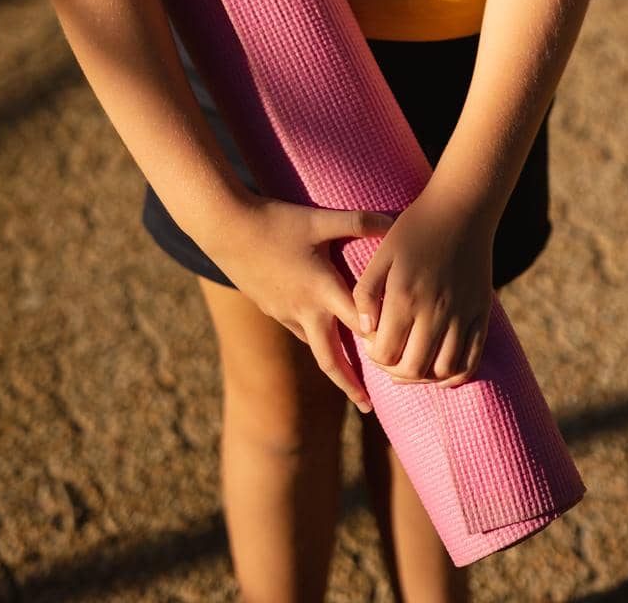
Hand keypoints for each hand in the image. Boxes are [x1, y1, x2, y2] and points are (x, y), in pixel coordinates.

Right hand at [212, 194, 395, 411]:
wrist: (226, 229)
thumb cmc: (277, 223)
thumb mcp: (319, 220)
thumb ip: (359, 222)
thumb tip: (394, 222)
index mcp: (322, 292)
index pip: (359, 327)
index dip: (381, 341)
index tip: (400, 357)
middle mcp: (304, 311)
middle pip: (331, 360)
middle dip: (350, 384)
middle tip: (368, 406)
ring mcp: (284, 313)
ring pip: (313, 346)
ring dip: (332, 362)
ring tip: (350, 373)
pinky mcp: (270, 308)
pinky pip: (297, 331)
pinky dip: (314, 339)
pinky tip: (321, 332)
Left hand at [350, 185, 495, 388]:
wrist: (462, 208)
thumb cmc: (415, 229)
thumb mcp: (381, 254)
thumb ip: (365, 294)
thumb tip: (366, 331)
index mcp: (405, 296)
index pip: (386, 353)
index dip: (375, 357)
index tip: (373, 343)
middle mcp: (436, 310)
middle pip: (413, 369)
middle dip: (394, 372)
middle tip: (390, 356)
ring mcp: (462, 314)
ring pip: (443, 371)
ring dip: (424, 377)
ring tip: (413, 362)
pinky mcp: (481, 314)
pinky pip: (471, 360)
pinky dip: (454, 375)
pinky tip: (439, 368)